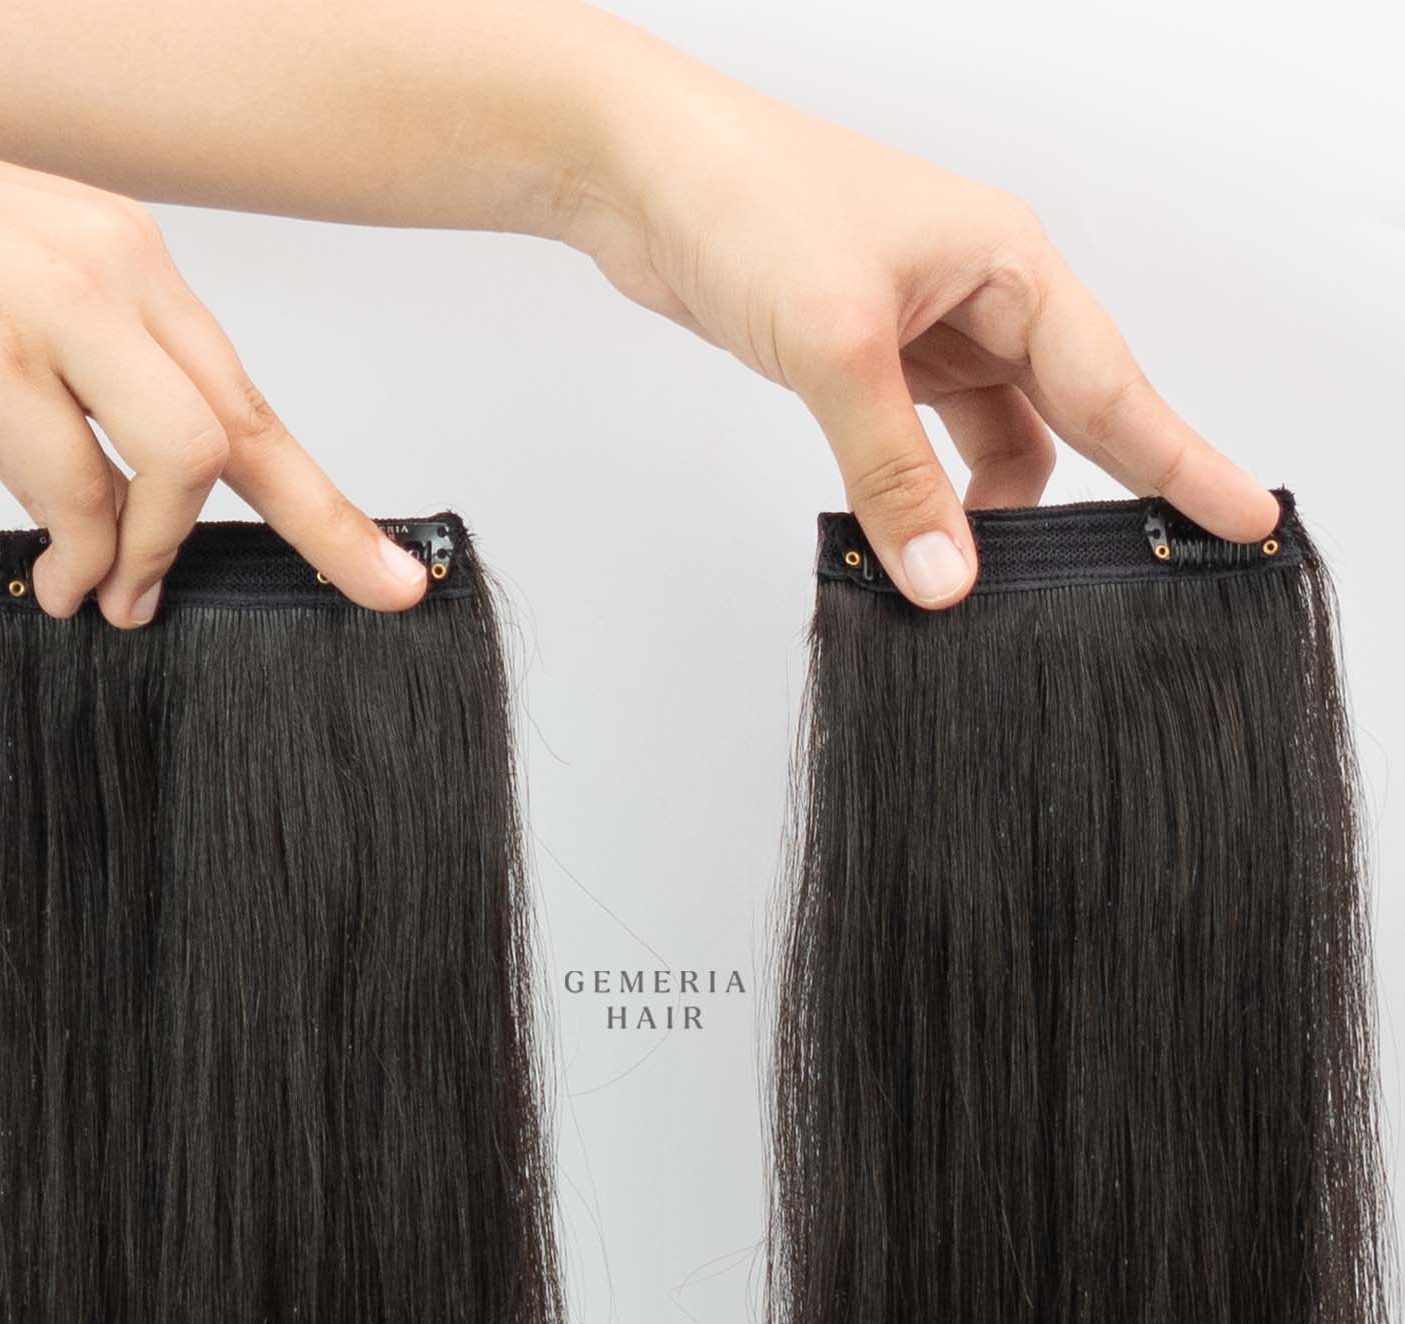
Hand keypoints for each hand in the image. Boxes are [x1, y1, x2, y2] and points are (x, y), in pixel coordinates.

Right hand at [0, 136, 427, 624]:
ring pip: (185, 459)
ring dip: (155, 552)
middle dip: (318, 528)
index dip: (327, 501)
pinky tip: (64, 582)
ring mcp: (50, 303)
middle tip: (354, 597)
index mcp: (129, 263)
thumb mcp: (18, 315)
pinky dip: (85, 556)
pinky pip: (78, 487)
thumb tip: (140, 521)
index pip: (247, 396)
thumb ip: (94, 397)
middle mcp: (111, 270)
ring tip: (113, 596)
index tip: (394, 574)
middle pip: (246, 429)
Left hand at [565, 56, 1279, 608]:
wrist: (642, 173)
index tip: (1244, 517)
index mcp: (1007, 264)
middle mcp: (982, 296)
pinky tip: (920, 548)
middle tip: (1156, 577)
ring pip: (998, 442)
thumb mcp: (836, 347)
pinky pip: (929, 449)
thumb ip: (893, 474)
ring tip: (996, 586)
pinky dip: (930, 500)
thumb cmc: (749, 202)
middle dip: (1110, 493)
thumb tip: (946, 581)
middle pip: (1073, 417)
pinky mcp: (871, 363)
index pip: (1115, 383)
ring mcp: (927, 332)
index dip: (1182, 461)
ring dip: (994, 513)